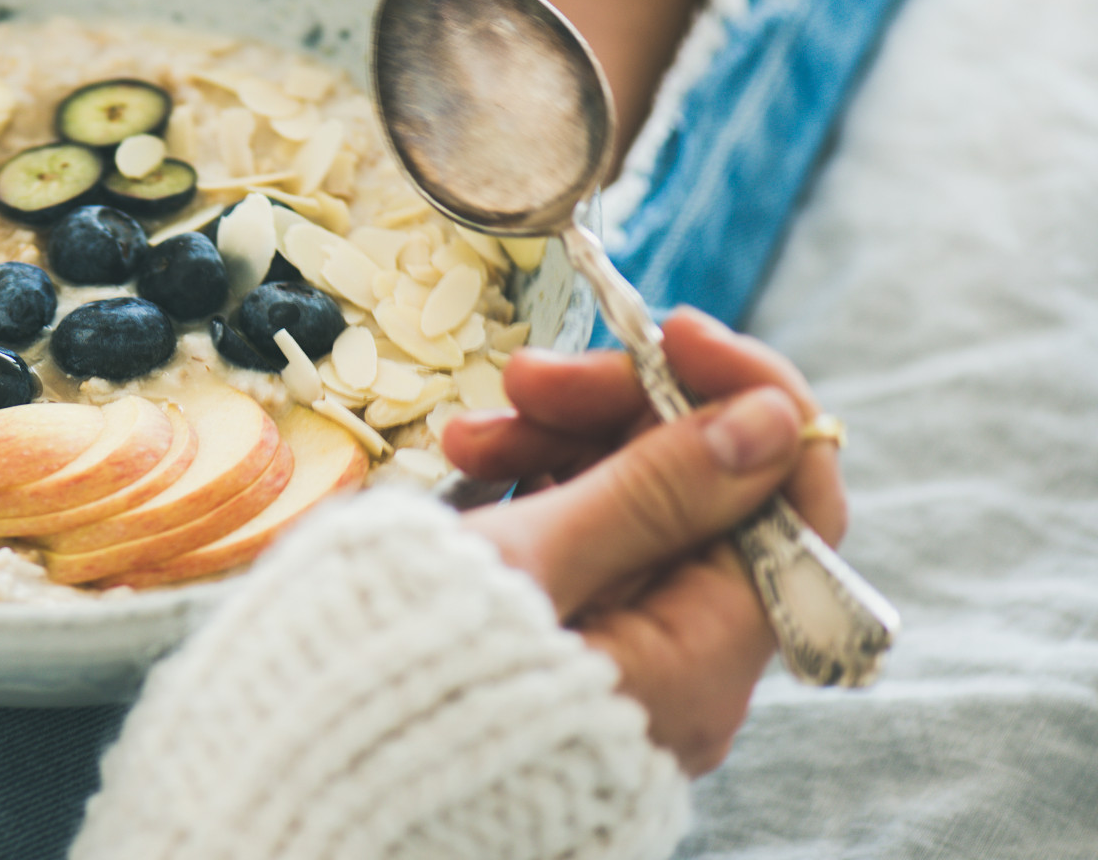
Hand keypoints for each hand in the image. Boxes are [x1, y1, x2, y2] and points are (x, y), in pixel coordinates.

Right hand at [444, 307, 846, 774]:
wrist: (315, 773)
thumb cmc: (402, 677)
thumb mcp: (525, 564)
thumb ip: (652, 491)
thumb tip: (773, 421)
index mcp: (695, 664)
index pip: (792, 504)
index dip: (744, 399)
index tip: (668, 333)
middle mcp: (679, 673)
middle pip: (705, 497)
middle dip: (621, 416)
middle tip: (525, 376)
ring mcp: (622, 661)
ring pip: (636, 510)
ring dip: (563, 445)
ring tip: (467, 436)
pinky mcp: (565, 649)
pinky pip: (583, 546)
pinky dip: (535, 493)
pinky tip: (467, 468)